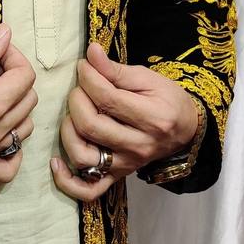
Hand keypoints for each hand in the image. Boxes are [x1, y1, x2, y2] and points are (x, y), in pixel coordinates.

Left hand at [51, 41, 199, 200]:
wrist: (187, 130)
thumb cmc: (167, 100)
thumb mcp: (148, 79)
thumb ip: (116, 70)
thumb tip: (90, 52)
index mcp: (153, 118)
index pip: (107, 99)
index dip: (88, 78)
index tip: (83, 66)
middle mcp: (139, 146)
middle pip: (91, 126)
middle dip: (76, 100)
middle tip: (80, 88)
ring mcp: (127, 165)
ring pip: (83, 157)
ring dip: (68, 131)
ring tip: (72, 115)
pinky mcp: (117, 178)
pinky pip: (88, 191)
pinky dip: (67, 181)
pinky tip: (56, 161)